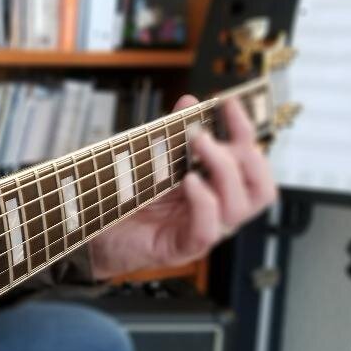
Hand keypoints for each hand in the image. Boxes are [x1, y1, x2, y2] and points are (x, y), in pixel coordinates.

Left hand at [88, 95, 277, 278]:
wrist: (91, 232)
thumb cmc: (124, 201)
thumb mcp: (152, 162)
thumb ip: (173, 135)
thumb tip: (189, 101)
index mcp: (214, 190)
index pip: (250, 164)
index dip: (245, 132)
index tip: (229, 103)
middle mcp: (215, 213)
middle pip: (259, 190)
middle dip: (242, 155)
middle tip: (206, 134)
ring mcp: (200, 233)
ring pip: (238, 208)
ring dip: (223, 170)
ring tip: (198, 146)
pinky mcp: (180, 249)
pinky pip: (206, 231)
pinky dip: (203, 202)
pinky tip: (189, 181)